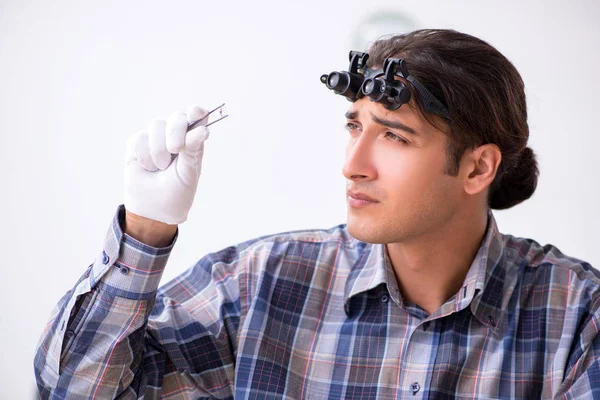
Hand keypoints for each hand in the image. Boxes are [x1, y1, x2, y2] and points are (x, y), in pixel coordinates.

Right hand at [124, 105, 209, 224]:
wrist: (155, 209)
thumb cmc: (177, 191)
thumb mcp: (190, 171)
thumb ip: (194, 149)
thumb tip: (203, 129)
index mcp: (192, 140)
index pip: (196, 118)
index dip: (196, 112)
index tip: (197, 113)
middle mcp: (174, 135)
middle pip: (176, 116)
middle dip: (176, 130)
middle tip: (175, 149)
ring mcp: (155, 138)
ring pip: (156, 125)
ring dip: (159, 150)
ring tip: (161, 168)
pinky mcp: (136, 144)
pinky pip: (140, 138)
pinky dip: (145, 156)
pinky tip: (149, 168)